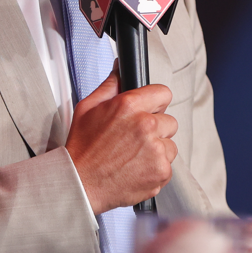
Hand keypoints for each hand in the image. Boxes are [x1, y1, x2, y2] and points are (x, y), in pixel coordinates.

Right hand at [65, 67, 176, 214]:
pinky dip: (155, 169)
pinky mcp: (161, 171)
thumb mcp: (88, 108)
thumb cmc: (83, 147)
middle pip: (170, 121)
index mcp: (129, 105)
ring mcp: (156, 150)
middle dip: (156, 128)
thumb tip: (121, 69)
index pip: (163, 93)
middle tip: (135, 138)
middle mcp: (146, 126)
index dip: (155, 103)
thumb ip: (110, 85)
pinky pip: (168, 165)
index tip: (149, 111)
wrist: (81, 183)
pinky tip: (136, 169)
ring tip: (133, 156)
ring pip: (170, 145)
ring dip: (157, 150)